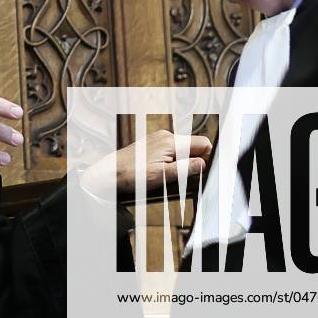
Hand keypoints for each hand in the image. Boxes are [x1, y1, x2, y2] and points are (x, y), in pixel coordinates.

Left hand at [82, 130, 211, 197]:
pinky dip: (172, 163)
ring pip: (182, 151)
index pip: (202, 143)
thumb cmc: (131, 175)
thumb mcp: (162, 176)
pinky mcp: (153, 146)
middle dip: (194, 163)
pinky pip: (171, 153)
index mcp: (171, 141)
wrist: (109, 174)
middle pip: (193, 147)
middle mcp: (166, 136)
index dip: (208, 158)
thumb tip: (203, 164)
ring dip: (182, 165)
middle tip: (186, 180)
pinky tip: (163, 175)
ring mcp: (159, 140)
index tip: (204, 171)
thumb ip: (185, 169)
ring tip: (171, 179)